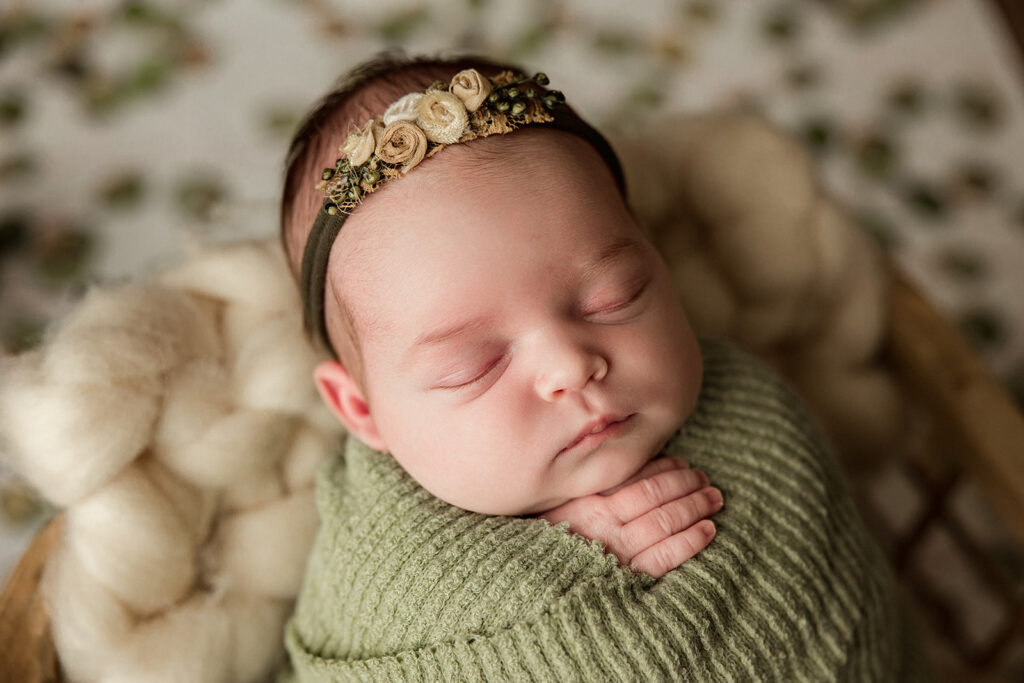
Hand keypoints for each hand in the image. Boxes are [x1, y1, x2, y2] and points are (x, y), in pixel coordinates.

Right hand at [539, 457, 721, 577]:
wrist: (528, 589)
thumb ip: (588, 491)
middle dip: (686, 483)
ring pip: (663, 521)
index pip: (634, 477)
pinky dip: (689, 541)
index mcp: (586, 501)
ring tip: (713, 498)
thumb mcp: (558, 511)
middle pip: (653, 495)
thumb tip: (622, 468)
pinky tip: (707, 530)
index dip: (663, 468)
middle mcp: (602, 522)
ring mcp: (615, 551)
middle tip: (706, 478)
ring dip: (694, 506)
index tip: (682, 463)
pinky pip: (663, 557)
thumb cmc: (545, 547)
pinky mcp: (625, 578)